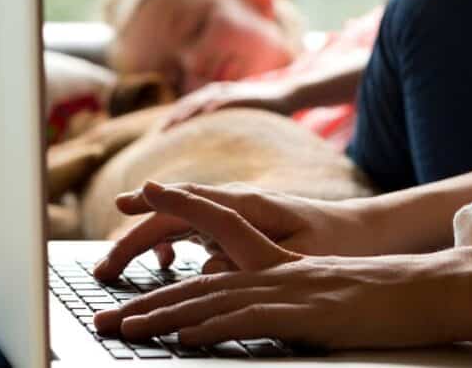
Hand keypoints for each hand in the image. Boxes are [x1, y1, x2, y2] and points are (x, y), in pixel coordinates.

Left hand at [92, 181, 463, 349]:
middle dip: (148, 294)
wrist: (428, 289)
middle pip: (198, 276)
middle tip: (106, 312)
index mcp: (278, 258)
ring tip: (128, 327)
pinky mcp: (304, 313)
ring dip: (165, 315)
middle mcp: (275, 266)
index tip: (135, 204)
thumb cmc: (378, 294)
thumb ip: (280, 292)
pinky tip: (183, 337)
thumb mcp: (320, 289)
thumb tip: (243, 305)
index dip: (174, 213)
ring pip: (213, 297)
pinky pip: (247, 319)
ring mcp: (288, 288)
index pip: (215, 228)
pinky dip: (210, 328)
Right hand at [93, 181, 375, 278]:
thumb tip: (206, 271)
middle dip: (134, 237)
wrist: (368, 231)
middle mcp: (237, 205)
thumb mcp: (305, 257)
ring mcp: (235, 216)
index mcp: (251, 206)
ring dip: (145, 243)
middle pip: (173, 215)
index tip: (124, 203)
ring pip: (178, 223)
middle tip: (103, 269)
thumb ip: (256, 263)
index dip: (157, 203)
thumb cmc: (341, 241)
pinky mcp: (239, 230)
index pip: (193, 201)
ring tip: (117, 270)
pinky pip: (194, 233)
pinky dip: (172, 244)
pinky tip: (167, 263)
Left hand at [162, 80, 294, 129]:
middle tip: (158, 136)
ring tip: (173, 126)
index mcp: (211, 99)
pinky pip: (225, 99)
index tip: (156, 139)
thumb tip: (207, 156)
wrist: (286, 96)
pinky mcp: (243, 94)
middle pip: (187, 104)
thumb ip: (220, 133)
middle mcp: (216, 93)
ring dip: (186, 112)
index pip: (184, 110)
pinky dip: (213, 105)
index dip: (170, 122)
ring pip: (201, 100)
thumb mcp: (235, 123)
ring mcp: (228, 92)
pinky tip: (205, 114)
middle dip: (172, 119)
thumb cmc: (259, 113)